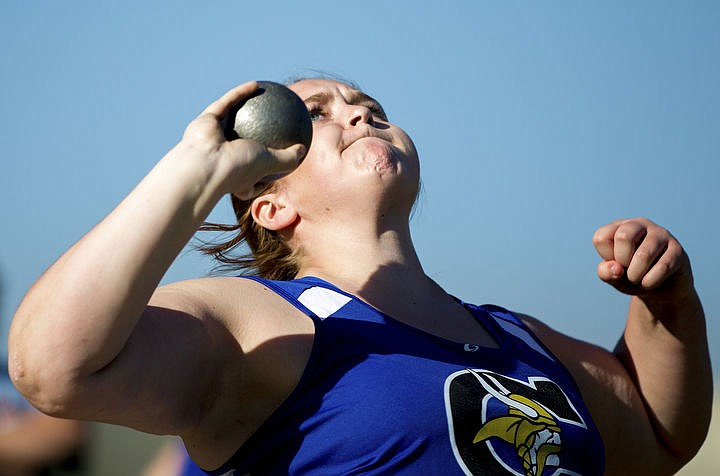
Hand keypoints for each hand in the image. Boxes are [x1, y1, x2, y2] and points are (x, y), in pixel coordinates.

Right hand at [180, 81, 305, 199]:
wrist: (206, 164)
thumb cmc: (238, 168)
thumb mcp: (270, 164)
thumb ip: (287, 158)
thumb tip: (303, 149)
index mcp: (236, 171)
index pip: (253, 168)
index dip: (266, 160)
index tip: (282, 149)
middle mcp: (223, 155)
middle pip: (242, 139)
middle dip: (256, 129)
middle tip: (275, 118)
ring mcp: (214, 137)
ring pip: (233, 117)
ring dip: (247, 105)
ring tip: (266, 95)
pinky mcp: (206, 121)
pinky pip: (227, 103)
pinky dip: (240, 93)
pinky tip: (256, 85)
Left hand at [592, 218, 692, 298]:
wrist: (660, 289)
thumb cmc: (632, 277)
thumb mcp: (613, 277)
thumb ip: (605, 272)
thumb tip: (616, 268)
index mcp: (620, 227)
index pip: (601, 237)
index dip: (606, 257)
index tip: (616, 262)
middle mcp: (641, 224)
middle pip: (623, 236)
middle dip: (622, 261)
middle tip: (627, 270)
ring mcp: (661, 234)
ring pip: (643, 255)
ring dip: (635, 276)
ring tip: (638, 279)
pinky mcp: (678, 250)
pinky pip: (662, 267)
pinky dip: (650, 282)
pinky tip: (650, 282)